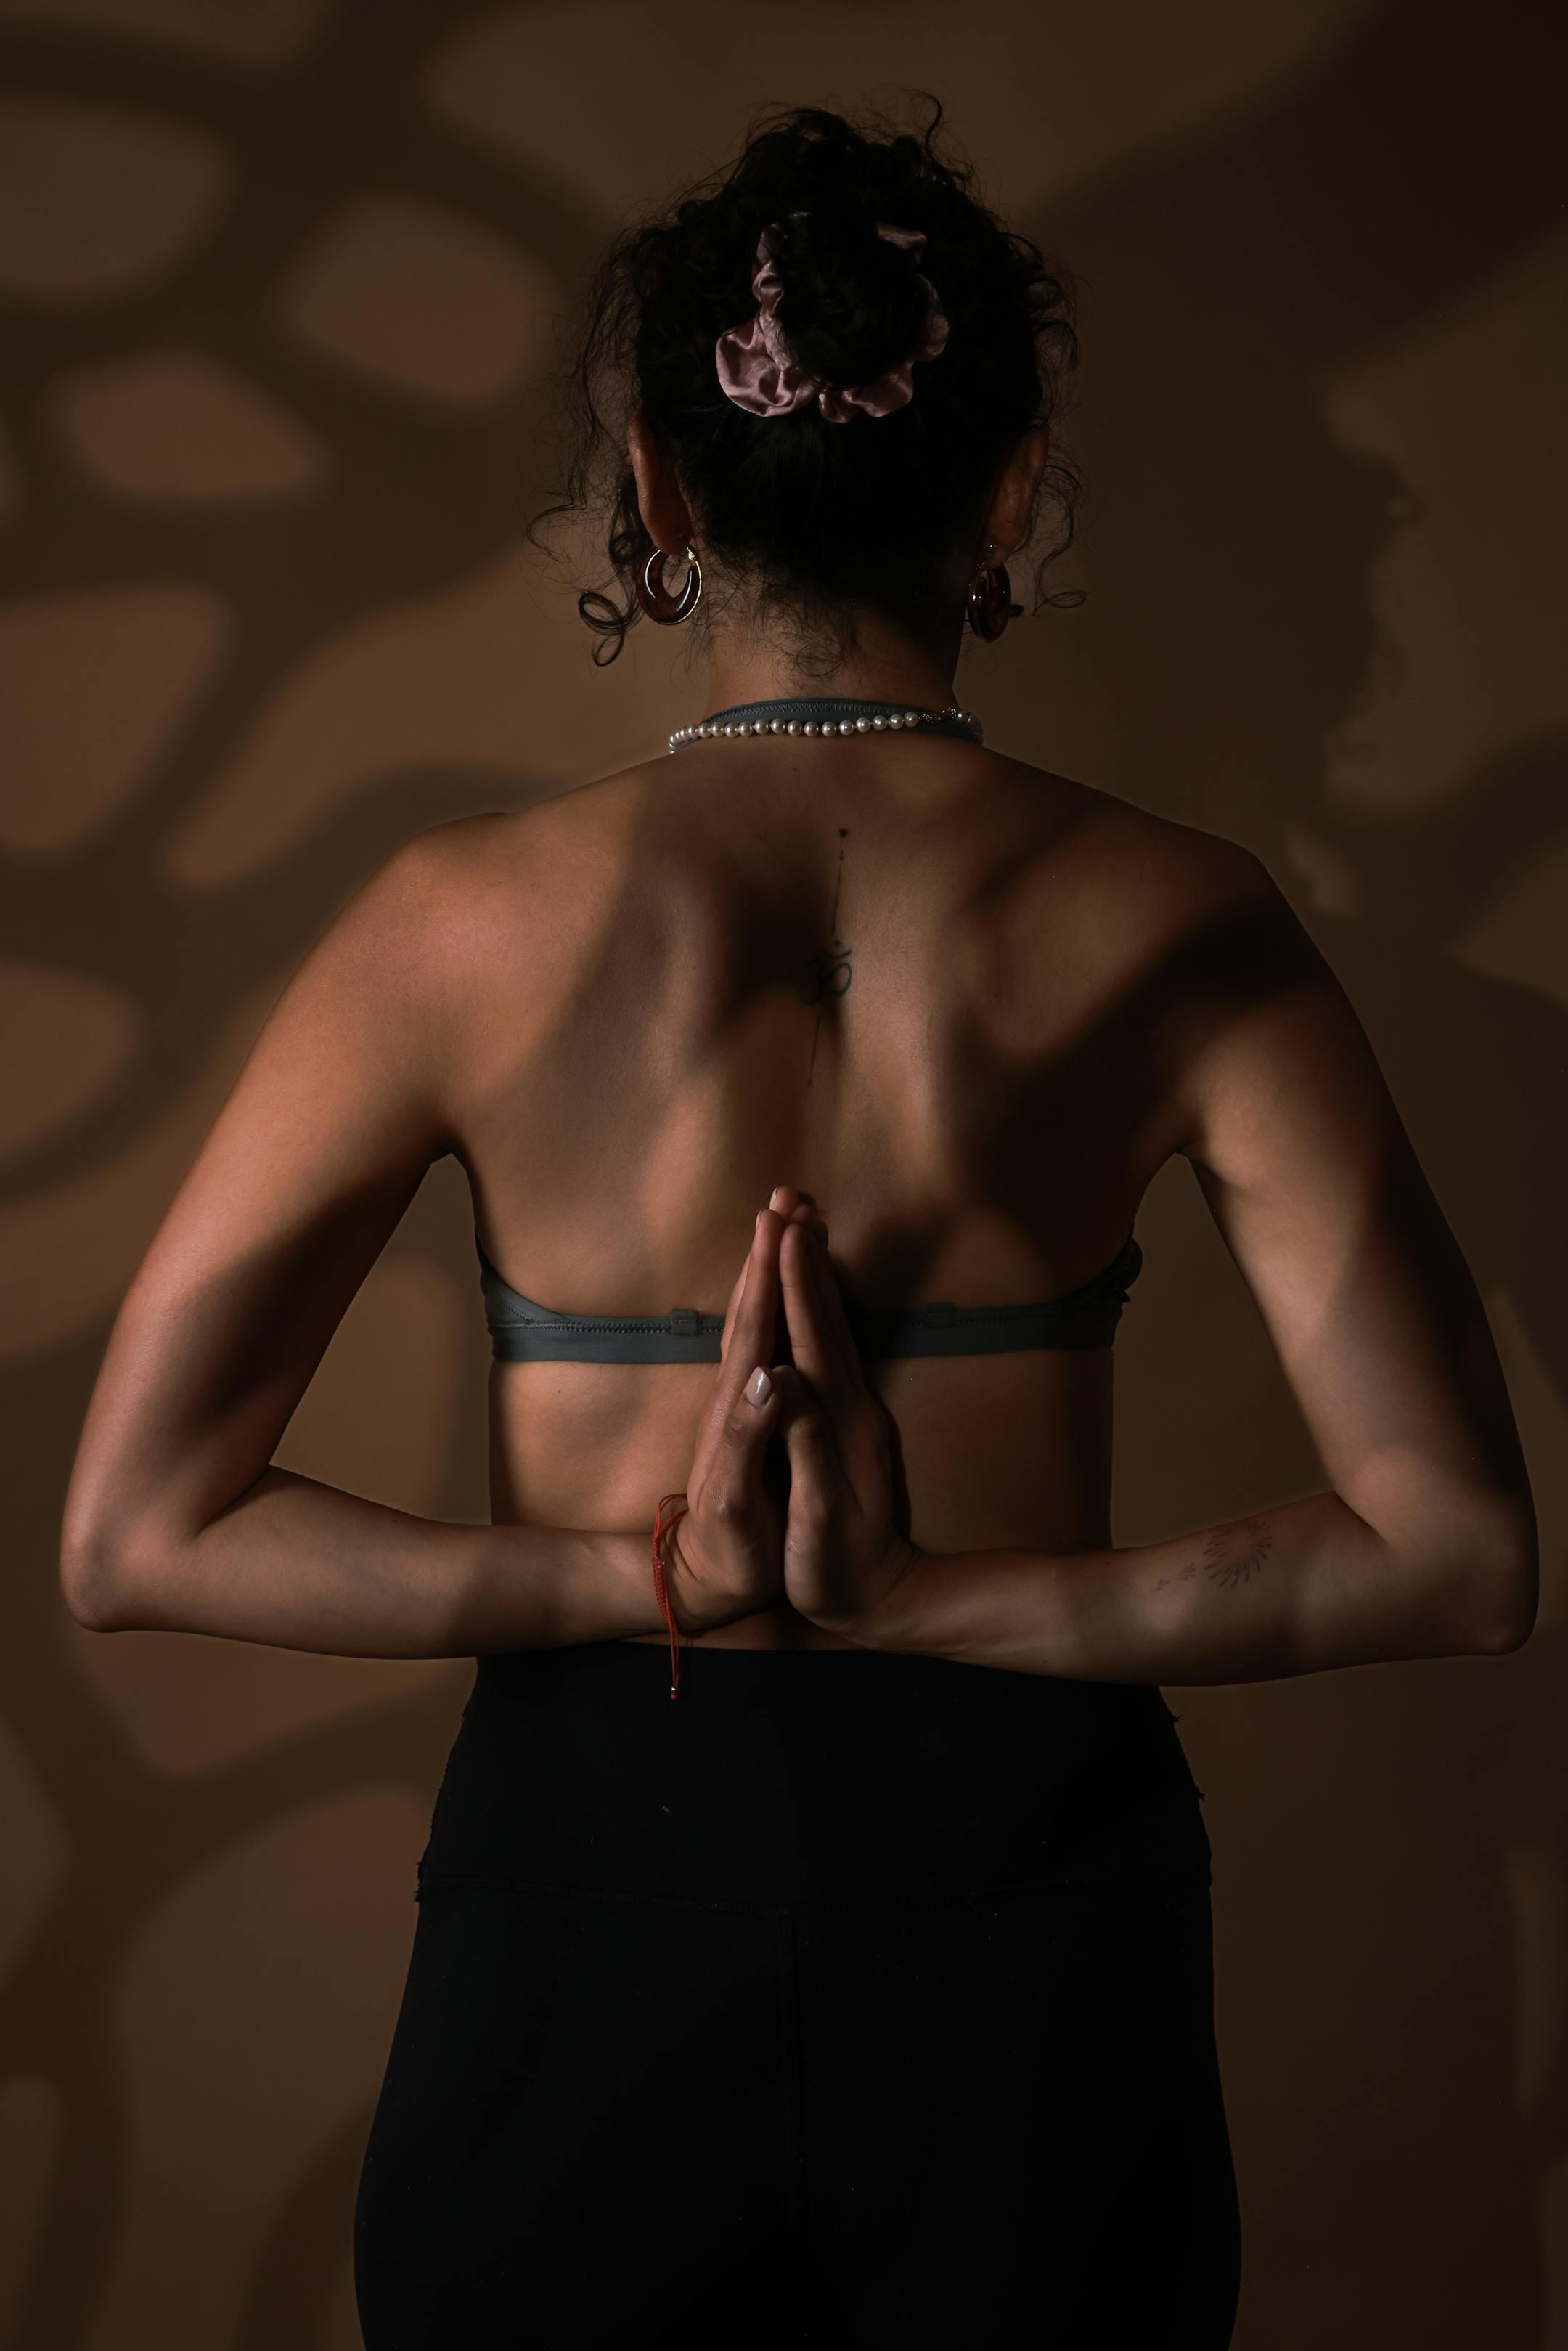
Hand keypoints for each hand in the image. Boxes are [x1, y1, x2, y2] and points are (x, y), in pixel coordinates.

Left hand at [659, 1187, 817, 1633]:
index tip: (788, 1221)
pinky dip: (765, 1303)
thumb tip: (771, 1378)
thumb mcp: (737, 1502)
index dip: (774, 1274)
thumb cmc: (728, 1551)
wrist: (696, 1580)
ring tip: (781, 1225)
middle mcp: (732, 1394)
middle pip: (750, 1308)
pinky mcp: (740, 1413)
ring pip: (749, 1318)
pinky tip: (772, 1293)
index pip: (759, 1328)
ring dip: (764, 1268)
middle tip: (789, 1195)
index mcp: (738, 1409)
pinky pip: (755, 1339)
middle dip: (770, 1251)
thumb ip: (750, 1437)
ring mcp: (733, 1401)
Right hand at [770, 1214, 923, 1639]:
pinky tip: (806, 1293)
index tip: (780, 1230)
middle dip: (801, 1257)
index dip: (791, 1284)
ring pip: (829, 1325)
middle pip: (822, 1317)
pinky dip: (815, 1307)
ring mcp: (852, 1411)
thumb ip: (807, 1450)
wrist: (889, 1602)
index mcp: (836, 1423)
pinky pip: (828, 1344)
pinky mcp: (848, 1421)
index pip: (810, 1339)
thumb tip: (783, 1385)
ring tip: (798, 1226)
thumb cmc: (839, 1572)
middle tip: (788, 1199)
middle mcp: (848, 1406)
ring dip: (811, 1274)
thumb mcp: (820, 1521)